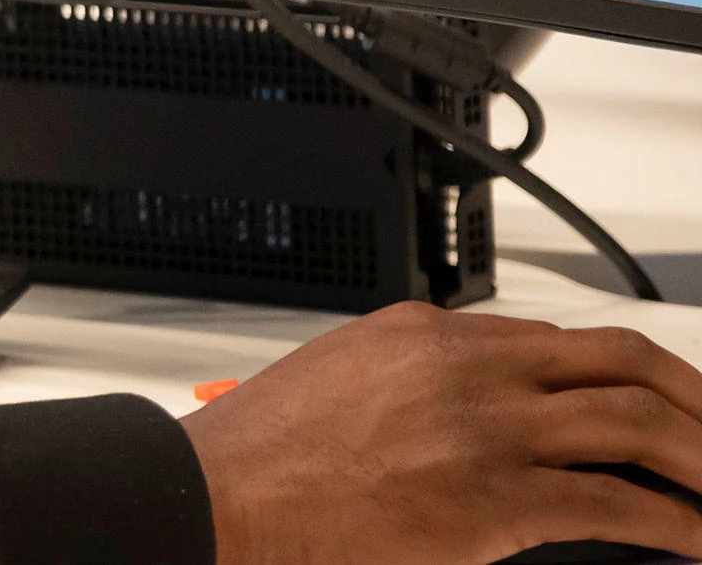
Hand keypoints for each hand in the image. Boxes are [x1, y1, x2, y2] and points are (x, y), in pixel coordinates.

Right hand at [184, 302, 701, 564]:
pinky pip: (616, 504)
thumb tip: (485, 428)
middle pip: (620, 359)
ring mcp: (482, 428)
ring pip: (635, 421)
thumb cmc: (264, 454)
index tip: (658, 404)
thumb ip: (417, 388)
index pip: (560, 340)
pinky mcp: (491, 499)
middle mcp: (466, 367)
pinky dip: (676, 524)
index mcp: (428, 333)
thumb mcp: (345, 383)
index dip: (628, 373)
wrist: (219, 490)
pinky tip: (698, 540)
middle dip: (690, 397)